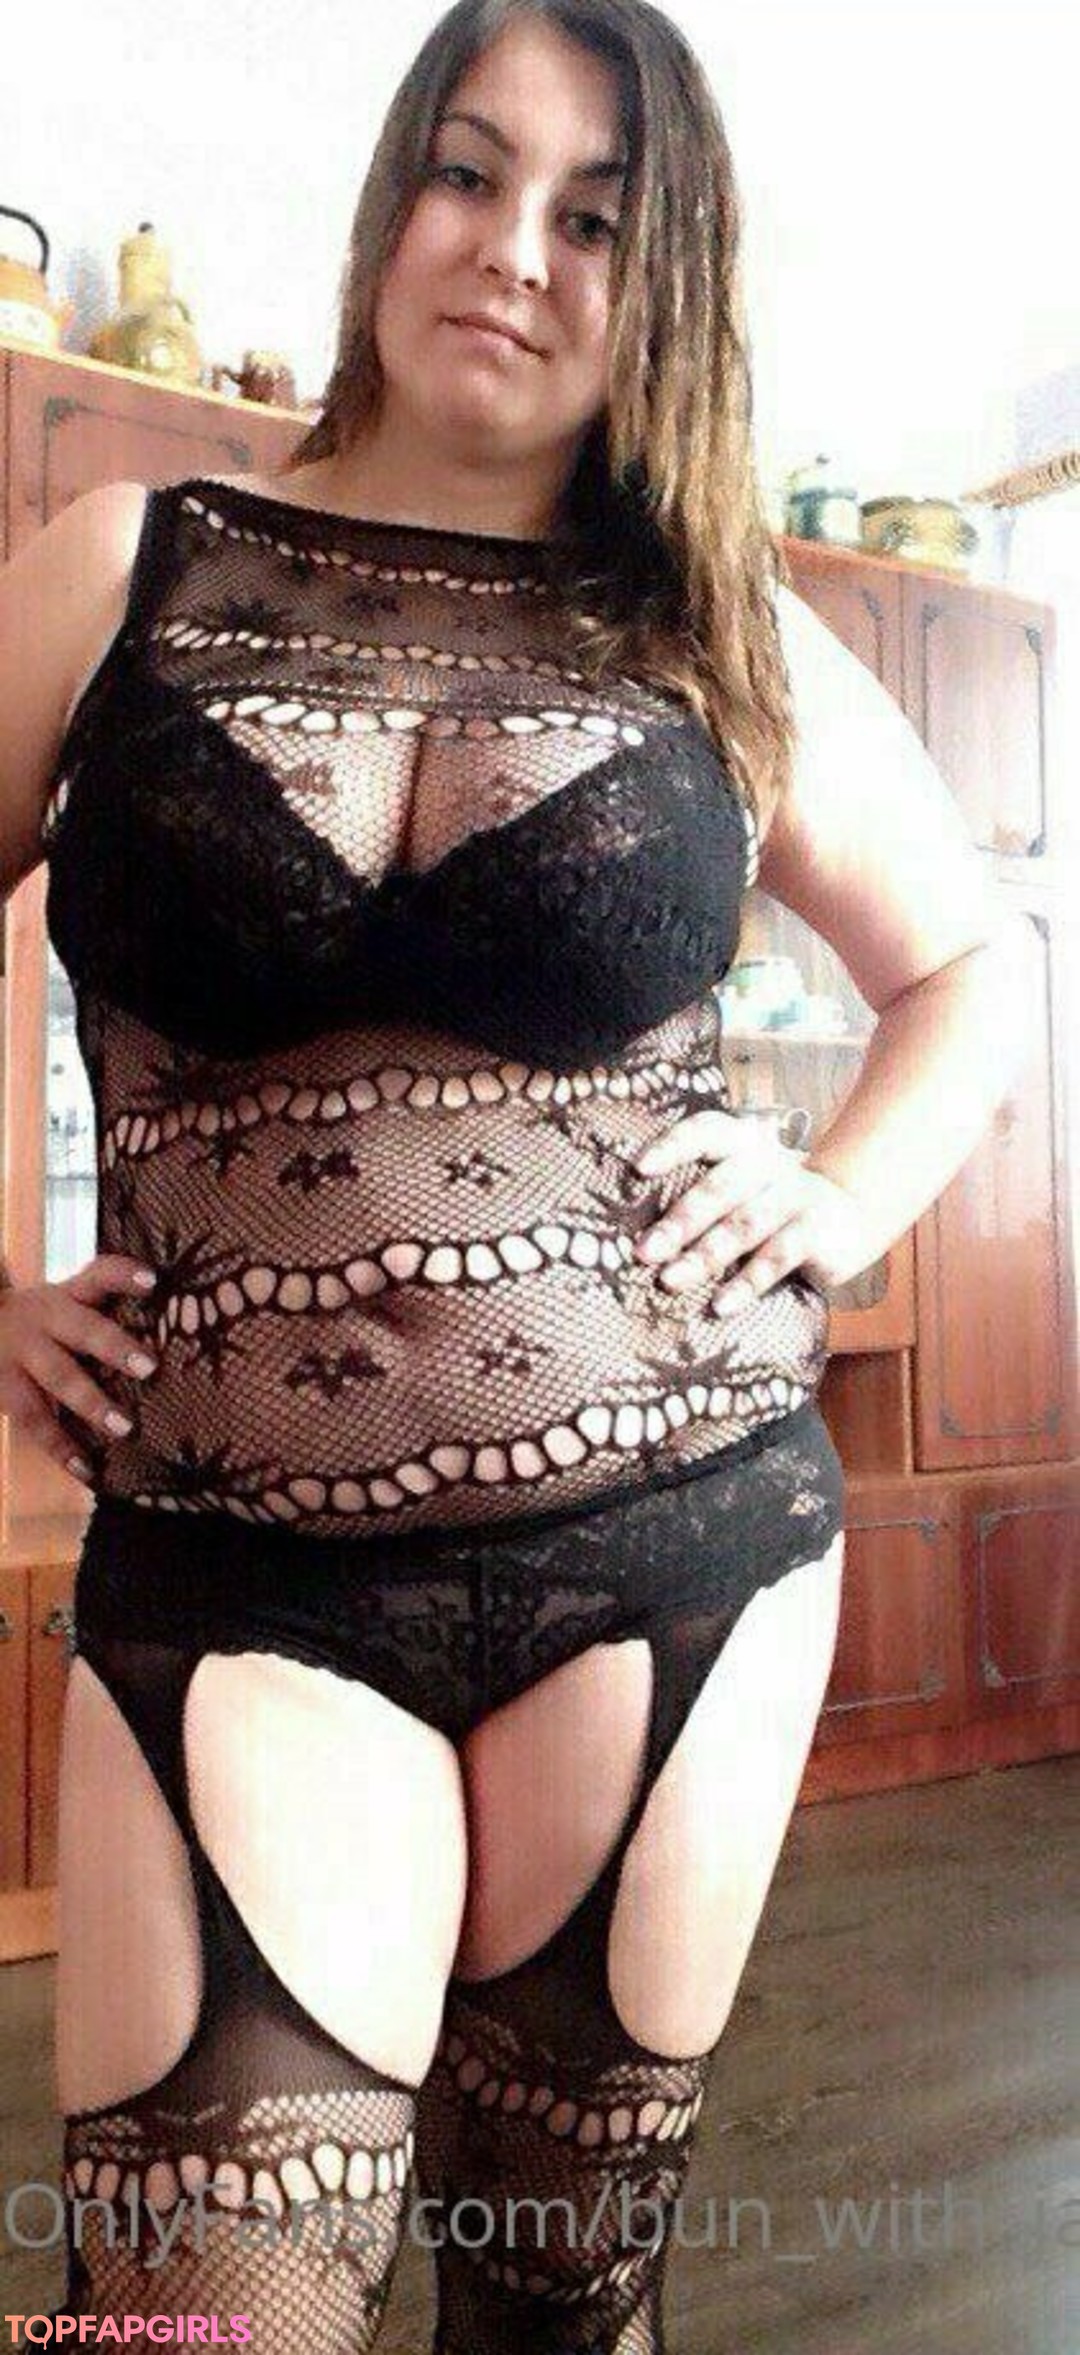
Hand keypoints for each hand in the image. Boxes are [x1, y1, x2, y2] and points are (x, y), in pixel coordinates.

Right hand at [0, 1254, 158, 1482]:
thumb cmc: (37, 1323)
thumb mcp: (62, 1302)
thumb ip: (102, 1309)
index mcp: (66, 1296)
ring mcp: (23, 1354)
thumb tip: (169, 1321)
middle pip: (83, 1331)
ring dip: (91, 1404)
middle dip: (115, 1348)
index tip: (153, 1280)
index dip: (123, 1276)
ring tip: (124, 1428)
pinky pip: (34, 1421)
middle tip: (149, 1368)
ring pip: (59, 1378)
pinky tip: (86, 1469)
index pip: (98, 1275)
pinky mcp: (6, 1389)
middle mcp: (45, 1320)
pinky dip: (61, 1448)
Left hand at [631, 1109, 881, 1313]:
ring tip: (669, 1281)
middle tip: (644, 1251)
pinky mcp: (815, 1231)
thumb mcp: (744, 1184)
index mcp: (743, 1146)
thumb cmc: (774, 1200)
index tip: (640, 1168)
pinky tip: (720, 1305)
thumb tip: (639, 1239)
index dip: (673, 1146)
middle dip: (678, 1222)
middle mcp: (768, 1166)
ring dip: (704, 1255)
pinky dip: (747, 1282)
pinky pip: (777, 1258)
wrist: (853, 1209)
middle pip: (719, 1188)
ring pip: (744, 1225)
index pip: (706, 1133)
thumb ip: (704, 1194)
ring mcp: (794, 1196)